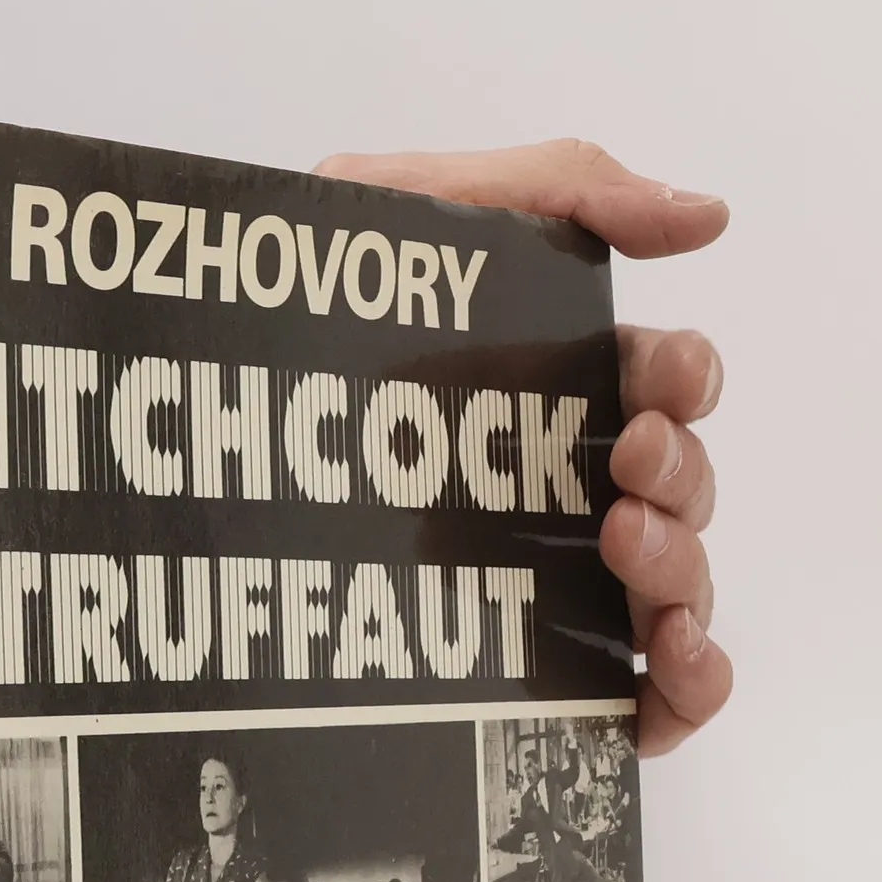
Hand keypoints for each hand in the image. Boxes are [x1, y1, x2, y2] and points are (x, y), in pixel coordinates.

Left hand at [314, 140, 732, 755]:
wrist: (175, 428)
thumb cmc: (283, 313)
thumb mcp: (406, 208)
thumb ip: (556, 185)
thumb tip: (706, 217)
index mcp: (546, 389)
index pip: (665, 388)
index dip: (686, 382)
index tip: (658, 385)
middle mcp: (557, 490)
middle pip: (683, 494)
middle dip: (681, 476)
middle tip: (625, 464)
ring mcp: (547, 589)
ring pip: (678, 593)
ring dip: (685, 570)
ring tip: (622, 544)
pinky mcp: (528, 678)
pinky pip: (651, 695)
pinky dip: (694, 684)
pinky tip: (669, 663)